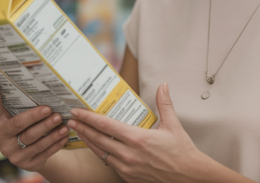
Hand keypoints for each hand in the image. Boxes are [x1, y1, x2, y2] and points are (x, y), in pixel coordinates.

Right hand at [0, 80, 68, 171]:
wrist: (27, 152)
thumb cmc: (20, 125)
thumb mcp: (12, 114)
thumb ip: (6, 100)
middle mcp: (2, 141)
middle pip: (20, 127)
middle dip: (36, 118)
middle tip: (51, 110)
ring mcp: (14, 154)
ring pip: (34, 142)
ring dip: (50, 132)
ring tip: (62, 122)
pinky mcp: (27, 164)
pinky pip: (43, 153)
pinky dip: (55, 144)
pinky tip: (63, 135)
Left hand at [67, 83, 204, 182]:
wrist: (189, 178)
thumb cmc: (182, 152)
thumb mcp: (173, 125)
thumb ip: (165, 104)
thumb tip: (163, 85)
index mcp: (138, 139)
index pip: (106, 126)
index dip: (89, 118)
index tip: (77, 111)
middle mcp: (129, 154)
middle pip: (98, 139)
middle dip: (82, 128)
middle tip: (70, 119)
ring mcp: (127, 168)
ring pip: (100, 153)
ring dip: (88, 141)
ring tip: (78, 132)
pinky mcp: (128, 178)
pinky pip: (109, 164)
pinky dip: (100, 154)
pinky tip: (96, 147)